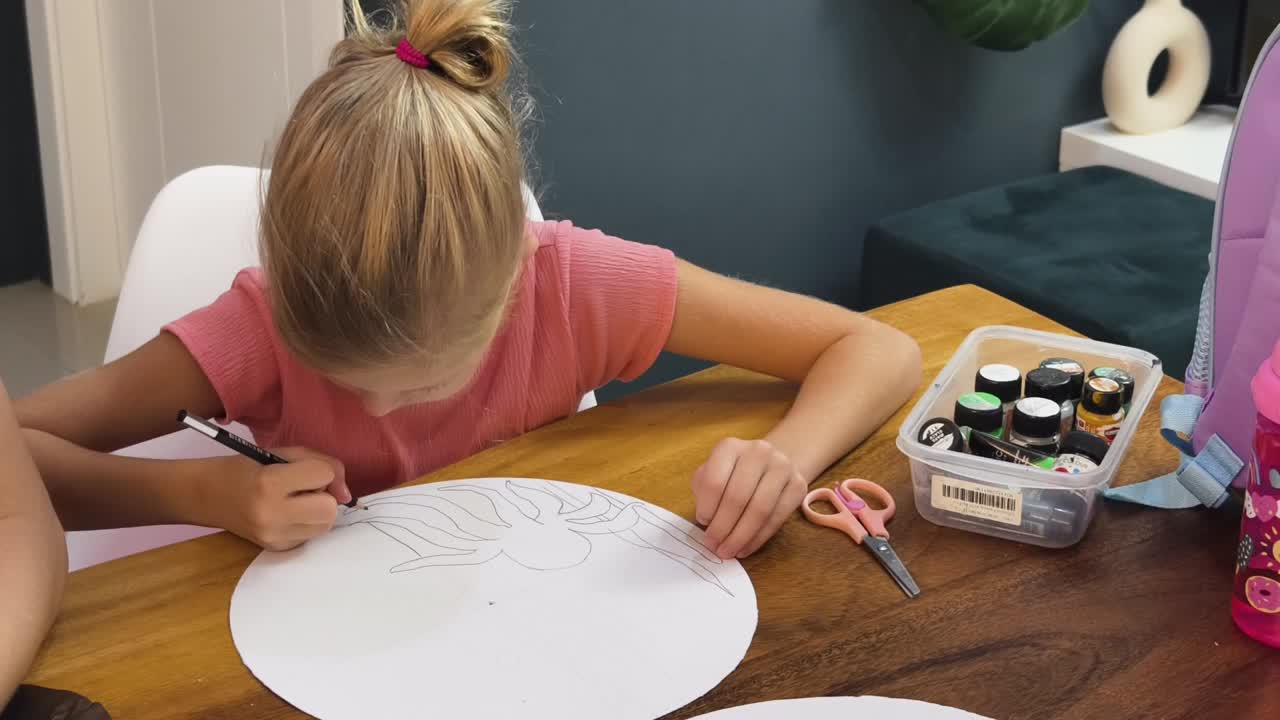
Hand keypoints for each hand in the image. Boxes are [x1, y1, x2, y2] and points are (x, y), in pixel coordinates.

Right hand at [202, 447, 350, 550]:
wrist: (205, 495)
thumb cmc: (245, 468)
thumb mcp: (281, 454)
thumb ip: (320, 463)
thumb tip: (346, 494)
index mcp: (270, 483)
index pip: (323, 475)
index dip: (320, 470)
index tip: (302, 469)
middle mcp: (272, 515)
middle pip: (330, 509)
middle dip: (324, 495)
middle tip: (304, 489)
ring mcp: (273, 536)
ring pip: (325, 525)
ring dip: (318, 511)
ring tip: (296, 501)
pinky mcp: (275, 548)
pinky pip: (311, 536)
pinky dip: (306, 523)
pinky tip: (287, 514)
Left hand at [691, 438, 807, 558]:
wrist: (770, 464)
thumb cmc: (733, 474)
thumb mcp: (712, 474)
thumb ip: (704, 491)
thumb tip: (706, 522)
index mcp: (730, 447)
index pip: (714, 480)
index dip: (707, 507)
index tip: (702, 523)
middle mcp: (758, 452)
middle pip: (738, 497)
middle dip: (723, 527)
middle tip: (714, 546)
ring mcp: (782, 467)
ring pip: (760, 509)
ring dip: (741, 536)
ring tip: (728, 551)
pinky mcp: (798, 485)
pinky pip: (777, 518)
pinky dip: (758, 538)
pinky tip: (745, 548)